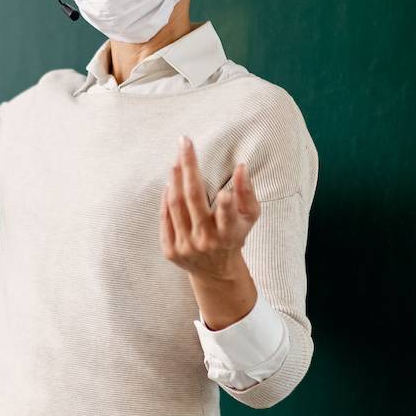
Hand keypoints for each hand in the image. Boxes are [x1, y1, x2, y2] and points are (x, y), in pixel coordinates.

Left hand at [161, 136, 260, 278]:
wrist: (215, 272)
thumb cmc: (235, 235)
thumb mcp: (250, 217)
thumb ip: (247, 192)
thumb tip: (241, 166)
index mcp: (229, 234)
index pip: (227, 217)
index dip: (226, 205)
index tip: (224, 191)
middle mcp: (207, 241)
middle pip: (193, 200)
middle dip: (189, 168)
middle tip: (185, 144)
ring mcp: (186, 247)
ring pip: (176, 206)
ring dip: (174, 179)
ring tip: (176, 161)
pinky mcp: (170, 251)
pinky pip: (165, 218)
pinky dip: (166, 199)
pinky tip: (170, 184)